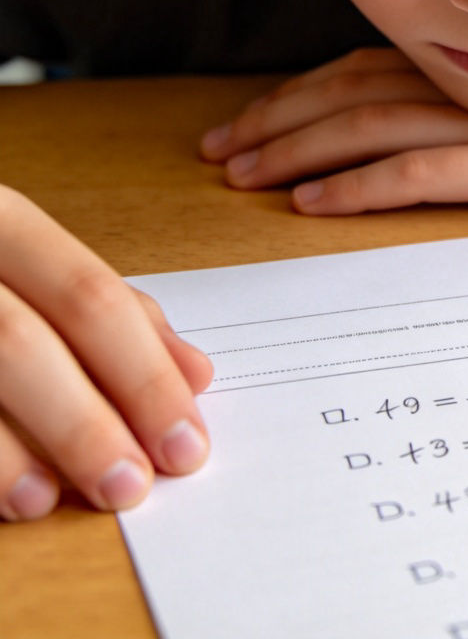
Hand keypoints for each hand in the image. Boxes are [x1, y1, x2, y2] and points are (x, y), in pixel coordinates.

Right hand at [0, 187, 212, 519]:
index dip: (144, 375)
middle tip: (133, 485)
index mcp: (2, 220)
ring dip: (18, 448)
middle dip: (86, 423)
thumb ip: (110, 312)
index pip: (91, 299)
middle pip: (22, 342)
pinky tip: (6, 498)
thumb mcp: (35, 263)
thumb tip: (196, 374)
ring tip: (61, 500)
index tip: (187, 441)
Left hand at [199, 44, 467, 212]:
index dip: (300, 95)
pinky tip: (312, 202)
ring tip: (241, 175)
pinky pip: (417, 171)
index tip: (253, 120)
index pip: (364, 72)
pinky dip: (357, 185)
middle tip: (218, 149)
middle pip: (346, 94)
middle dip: (274, 120)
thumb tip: (459, 132)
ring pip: (365, 128)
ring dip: (296, 151)